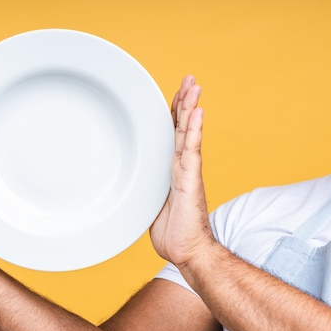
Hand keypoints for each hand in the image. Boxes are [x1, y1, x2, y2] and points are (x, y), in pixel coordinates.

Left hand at [150, 76, 214, 268]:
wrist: (186, 251)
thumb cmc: (171, 232)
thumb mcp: (151, 204)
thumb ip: (147, 189)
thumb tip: (132, 183)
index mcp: (171, 169)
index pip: (172, 135)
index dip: (174, 113)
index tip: (176, 93)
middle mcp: (181, 166)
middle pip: (182, 127)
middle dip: (185, 101)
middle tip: (189, 78)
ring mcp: (187, 171)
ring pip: (188, 133)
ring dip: (190, 108)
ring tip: (194, 85)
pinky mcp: (190, 180)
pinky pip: (191, 150)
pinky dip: (193, 130)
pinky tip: (197, 112)